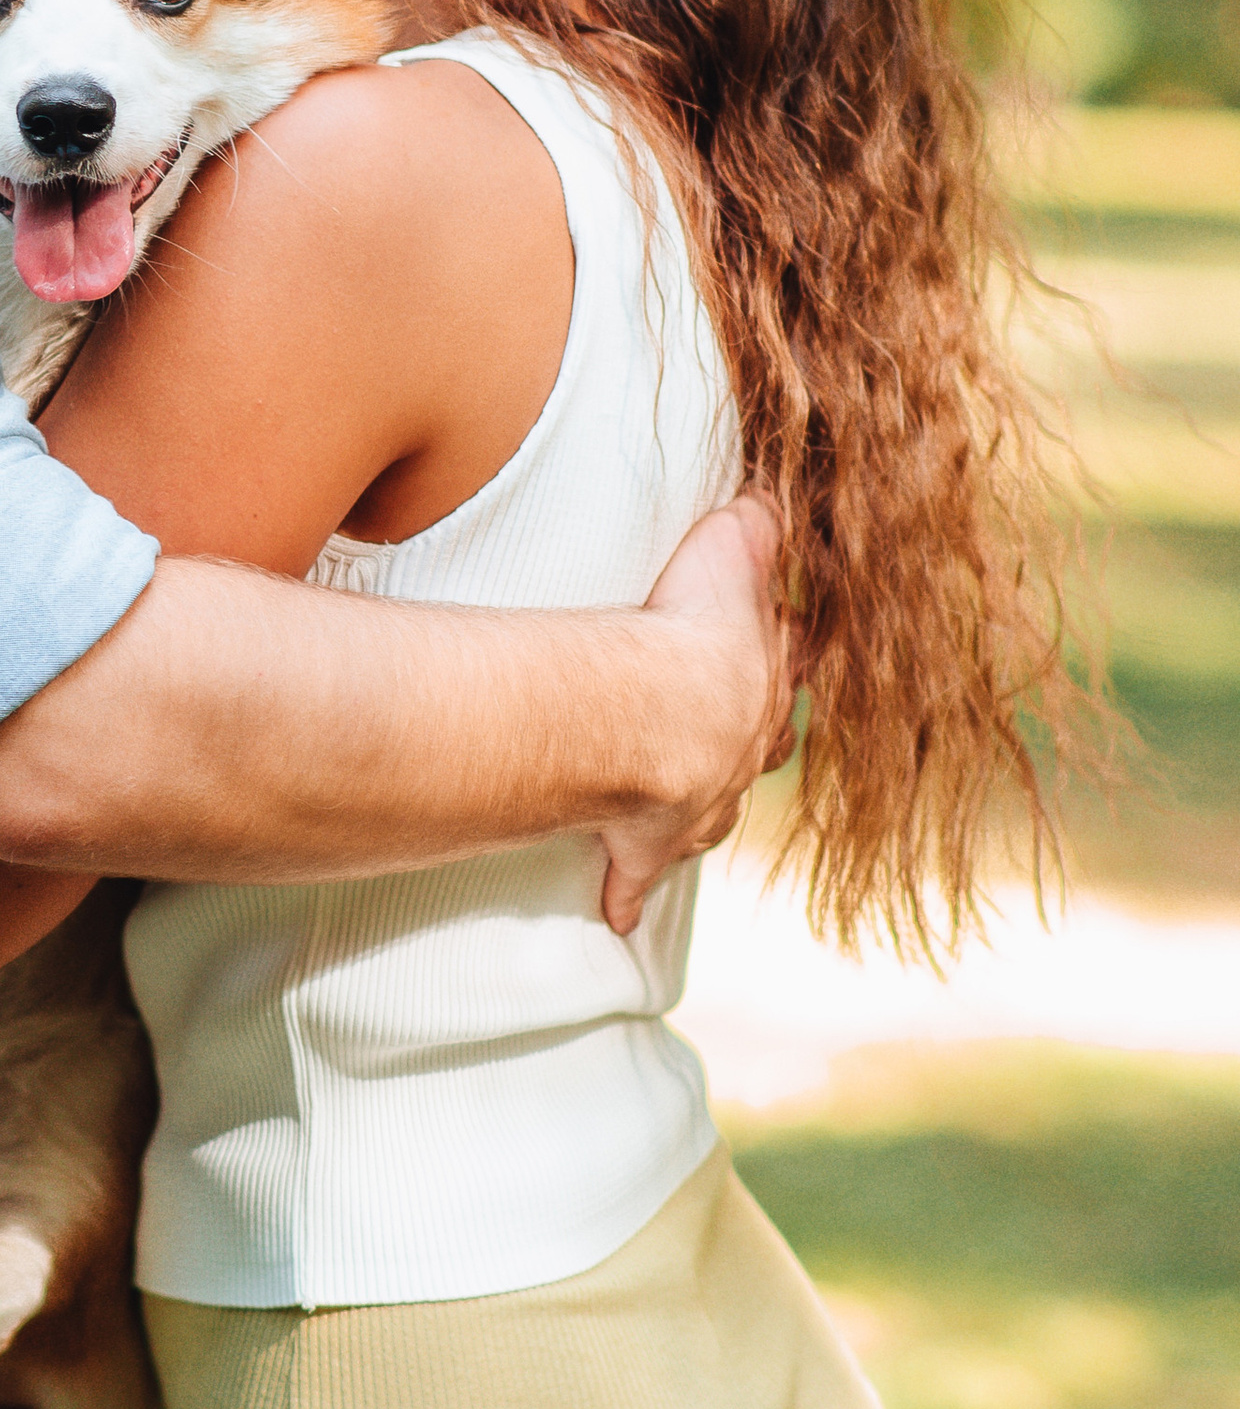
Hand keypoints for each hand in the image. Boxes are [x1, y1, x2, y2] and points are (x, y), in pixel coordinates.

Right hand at [598, 492, 794, 935]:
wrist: (662, 716)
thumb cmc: (693, 628)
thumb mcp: (731, 551)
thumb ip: (753, 523)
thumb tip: (773, 493)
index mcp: (767, 680)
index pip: (792, 662)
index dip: (786, 653)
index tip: (783, 648)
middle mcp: (745, 749)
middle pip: (764, 742)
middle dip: (752, 734)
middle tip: (726, 725)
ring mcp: (702, 801)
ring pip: (714, 808)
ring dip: (700, 808)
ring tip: (682, 806)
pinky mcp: (648, 842)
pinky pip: (636, 873)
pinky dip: (626, 891)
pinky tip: (616, 914)